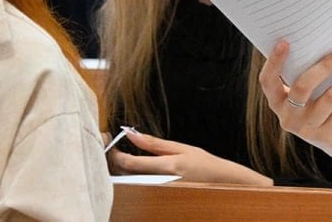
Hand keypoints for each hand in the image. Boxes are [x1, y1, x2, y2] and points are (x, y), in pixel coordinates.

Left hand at [107, 132, 270, 184]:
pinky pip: (137, 187)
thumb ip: (154, 143)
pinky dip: (131, 177)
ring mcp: (158, 192)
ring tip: (120, 156)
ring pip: (128, 182)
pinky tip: (132, 169)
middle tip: (110, 147)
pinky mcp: (157, 197)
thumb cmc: (203, 164)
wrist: (220, 183)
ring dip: (120, 170)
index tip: (110, 144)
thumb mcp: (181, 148)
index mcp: (167, 167)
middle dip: (114, 161)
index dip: (115, 154)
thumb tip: (132, 134)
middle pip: (124, 175)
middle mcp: (160, 183)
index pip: (129, 163)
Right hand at [259, 40, 331, 155]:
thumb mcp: (310, 93)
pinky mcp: (326, 135)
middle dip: (324, 67)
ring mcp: (306, 128)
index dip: (274, 62)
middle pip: (302, 87)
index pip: (268, 81)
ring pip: (328, 98)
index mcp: (278, 101)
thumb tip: (324, 44)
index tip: (284, 42)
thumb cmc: (321, 105)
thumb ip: (308, 74)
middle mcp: (288, 117)